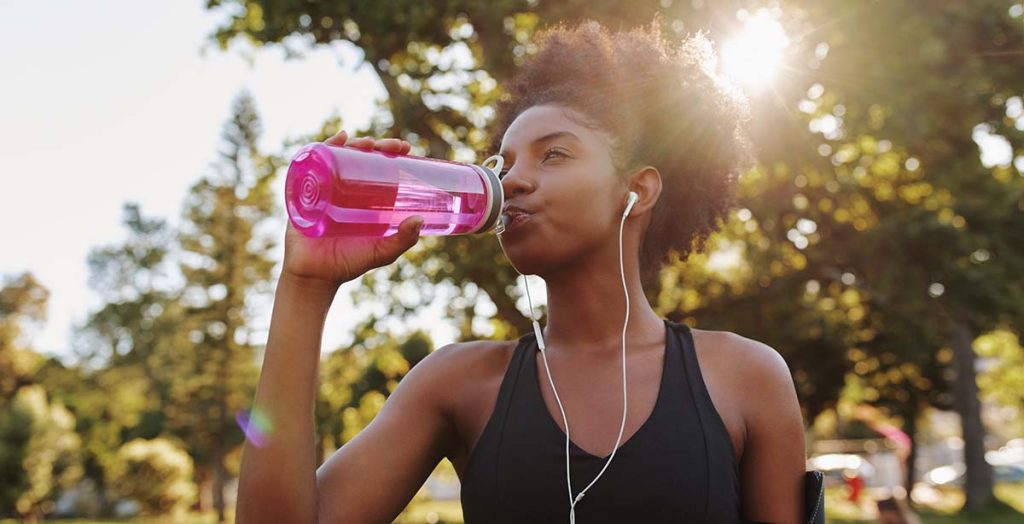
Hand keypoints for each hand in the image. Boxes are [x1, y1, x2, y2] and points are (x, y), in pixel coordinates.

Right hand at [281, 130, 418, 290]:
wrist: (314, 276)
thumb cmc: (349, 263)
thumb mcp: (380, 252)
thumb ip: (402, 240)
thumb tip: (419, 220)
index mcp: (365, 198)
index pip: (378, 167)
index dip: (391, 153)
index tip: (405, 147)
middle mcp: (345, 189)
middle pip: (360, 157)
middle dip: (376, 145)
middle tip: (391, 145)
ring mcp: (325, 188)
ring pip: (338, 157)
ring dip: (352, 144)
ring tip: (365, 143)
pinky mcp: (306, 192)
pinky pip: (312, 165)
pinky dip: (323, 148)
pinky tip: (336, 139)